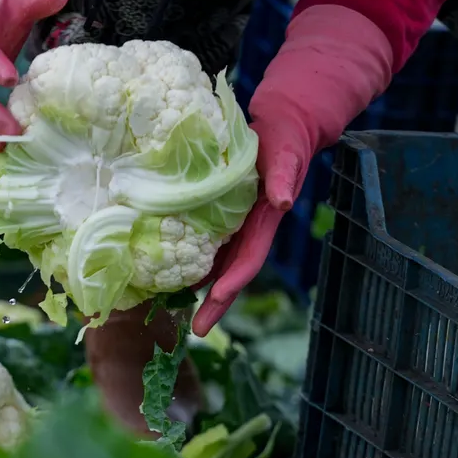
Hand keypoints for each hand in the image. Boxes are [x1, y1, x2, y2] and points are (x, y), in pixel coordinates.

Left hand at [191, 110, 310, 337]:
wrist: (281, 126)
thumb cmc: (284, 140)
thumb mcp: (286, 154)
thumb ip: (285, 176)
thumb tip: (283, 201)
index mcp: (264, 222)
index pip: (249, 258)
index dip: (234, 280)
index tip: (215, 297)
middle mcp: (249, 230)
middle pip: (232, 274)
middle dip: (217, 304)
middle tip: (197, 330)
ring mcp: (236, 226)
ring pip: (218, 266)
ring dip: (202, 291)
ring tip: (177, 313)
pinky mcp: (222, 216)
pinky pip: (206, 245)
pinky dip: (191, 263)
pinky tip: (171, 276)